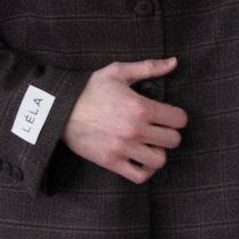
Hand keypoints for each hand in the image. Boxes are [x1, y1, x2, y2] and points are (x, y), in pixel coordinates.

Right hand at [61, 57, 187, 184]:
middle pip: (173, 140)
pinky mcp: (111, 162)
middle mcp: (135, 130)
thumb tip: (174, 62)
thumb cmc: (90, 89)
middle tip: (159, 130)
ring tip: (149, 144)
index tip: (169, 116)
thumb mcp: (118, 72)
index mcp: (140, 107)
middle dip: (170, 134)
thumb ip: (148, 68)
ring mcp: (124, 148)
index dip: (177, 117)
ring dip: (158, 152)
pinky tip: (141, 160)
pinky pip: (139, 176)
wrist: (60, 110)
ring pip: (159, 160)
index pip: (178, 119)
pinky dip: (145, 171)